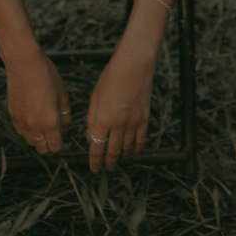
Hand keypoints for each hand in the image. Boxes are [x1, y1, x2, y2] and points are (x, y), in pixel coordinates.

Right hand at [5, 51, 70, 154]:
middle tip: (54, 137)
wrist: (24, 64)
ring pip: (29, 141)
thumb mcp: (63, 94)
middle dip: (49, 146)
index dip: (61, 147)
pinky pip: (20, 131)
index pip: (55, 147)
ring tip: (43, 128)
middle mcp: (34, 125)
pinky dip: (26, 130)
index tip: (63, 143)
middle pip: (42, 149)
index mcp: (50, 121)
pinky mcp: (13, 115)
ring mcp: (21, 121)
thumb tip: (65, 126)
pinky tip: (32, 119)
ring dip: (37, 139)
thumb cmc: (46, 75)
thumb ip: (65, 114)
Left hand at [86, 49, 153, 172]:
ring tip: (118, 162)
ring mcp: (132, 123)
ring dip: (122, 157)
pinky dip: (137, 149)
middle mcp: (117, 125)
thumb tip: (91, 135)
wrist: (133, 67)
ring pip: (127, 148)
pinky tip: (134, 152)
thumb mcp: (95, 98)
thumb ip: (92, 119)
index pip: (96, 148)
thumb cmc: (111, 78)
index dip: (95, 161)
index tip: (94, 168)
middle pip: (112, 151)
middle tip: (106, 169)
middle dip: (108, 163)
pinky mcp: (144, 119)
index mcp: (102, 119)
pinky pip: (140, 140)